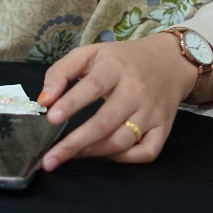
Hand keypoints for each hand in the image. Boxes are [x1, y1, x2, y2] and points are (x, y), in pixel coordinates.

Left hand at [36, 34, 200, 169]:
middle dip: (75, 143)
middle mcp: (136, 91)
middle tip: (50, 159)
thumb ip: (61, 72)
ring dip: (94, 152)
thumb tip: (43, 100)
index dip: (72, 103)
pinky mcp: (163, 128)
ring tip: (71, 155)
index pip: (93, 86)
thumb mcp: (90, 54)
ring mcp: (151, 112)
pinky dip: (126, 159)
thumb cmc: (122, 59)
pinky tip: (107, 154)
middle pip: (105, 122)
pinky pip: (147, 152)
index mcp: (115, 68)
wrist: (170, 61)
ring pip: (123, 141)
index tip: (51, 118)